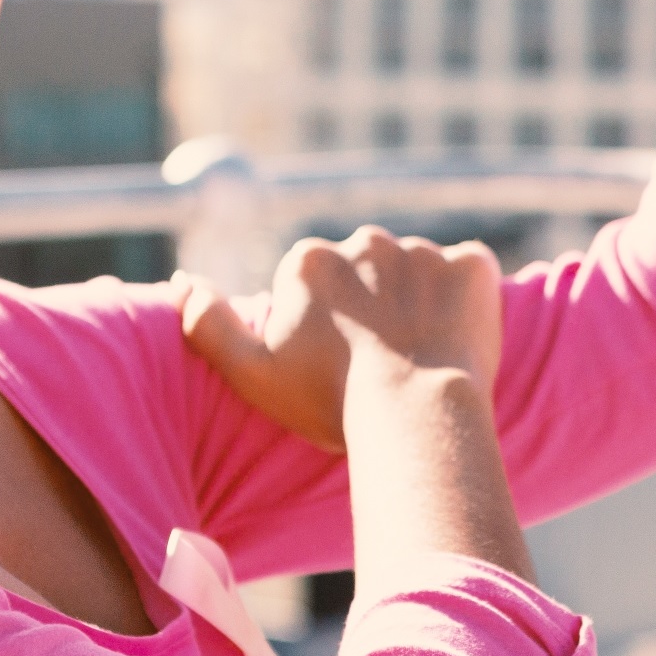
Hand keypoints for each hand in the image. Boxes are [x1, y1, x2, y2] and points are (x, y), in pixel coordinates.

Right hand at [174, 228, 501, 454]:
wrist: (416, 415)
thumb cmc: (329, 400)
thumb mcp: (251, 371)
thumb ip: (207, 323)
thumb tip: (182, 280)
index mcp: (309, 260)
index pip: (314, 285)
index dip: (324, 327)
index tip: (336, 365)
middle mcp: (364, 240)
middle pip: (366, 271)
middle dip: (372, 306)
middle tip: (382, 363)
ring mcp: (423, 249)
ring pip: (418, 273)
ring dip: (420, 302)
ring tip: (423, 358)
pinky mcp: (473, 265)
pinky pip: (470, 273)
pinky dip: (468, 300)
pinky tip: (460, 340)